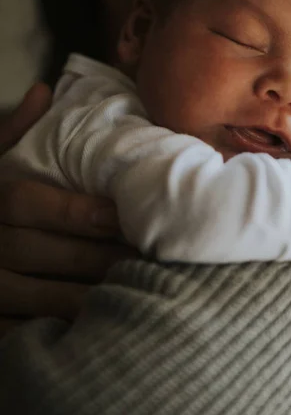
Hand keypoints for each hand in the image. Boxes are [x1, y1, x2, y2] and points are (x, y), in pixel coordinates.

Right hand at [0, 84, 133, 337]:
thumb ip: (13, 131)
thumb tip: (44, 90)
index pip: (27, 202)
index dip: (75, 210)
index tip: (122, 214)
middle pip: (35, 251)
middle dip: (93, 256)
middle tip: (145, 258)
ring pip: (32, 295)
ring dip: (85, 296)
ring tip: (136, 294)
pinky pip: (17, 331)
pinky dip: (55, 330)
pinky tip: (98, 327)